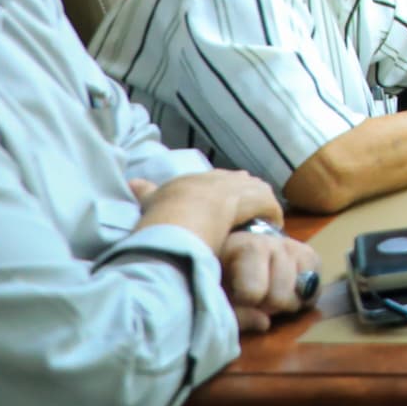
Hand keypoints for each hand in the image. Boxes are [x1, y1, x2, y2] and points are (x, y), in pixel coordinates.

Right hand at [129, 170, 280, 247]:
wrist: (171, 227)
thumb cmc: (159, 223)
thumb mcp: (150, 204)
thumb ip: (144, 193)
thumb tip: (132, 182)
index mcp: (187, 182)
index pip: (211, 180)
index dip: (221, 192)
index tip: (226, 207)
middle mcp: (209, 179)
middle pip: (236, 180)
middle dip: (245, 196)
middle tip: (251, 216)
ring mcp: (228, 187)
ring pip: (254, 188)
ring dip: (260, 204)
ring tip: (264, 222)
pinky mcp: (246, 200)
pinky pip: (266, 202)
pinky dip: (271, 213)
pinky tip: (273, 226)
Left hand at [217, 229, 322, 334]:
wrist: (237, 249)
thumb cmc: (222, 274)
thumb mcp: (216, 294)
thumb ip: (234, 313)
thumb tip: (264, 323)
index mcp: (244, 247)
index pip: (254, 291)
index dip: (246, 305)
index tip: (237, 299)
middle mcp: (274, 242)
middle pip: (280, 296)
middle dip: (268, 307)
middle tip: (256, 301)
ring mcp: (295, 247)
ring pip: (301, 292)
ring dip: (286, 302)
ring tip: (270, 296)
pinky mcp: (311, 255)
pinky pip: (316, 288)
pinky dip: (304, 297)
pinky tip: (288, 293)